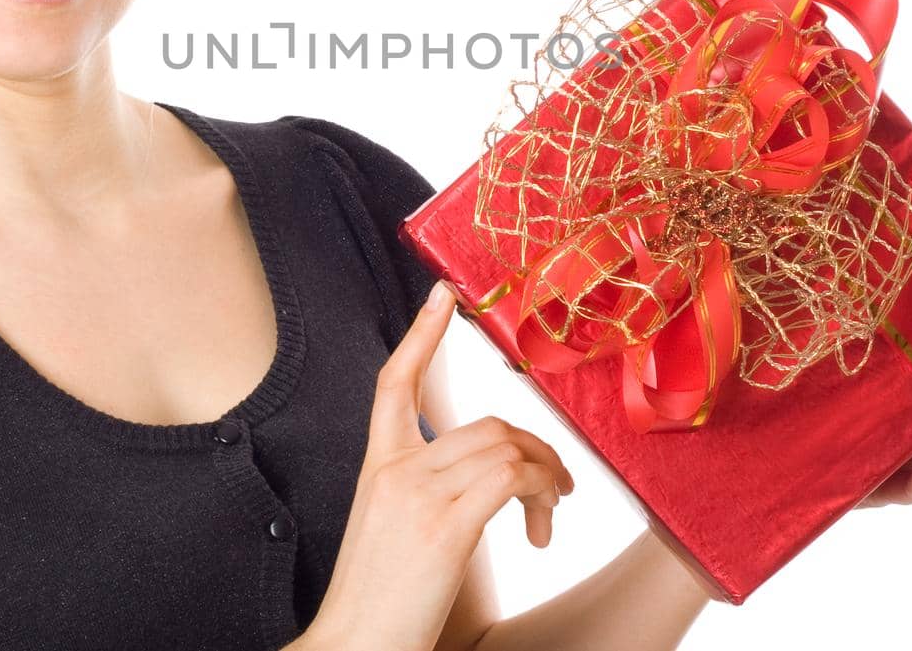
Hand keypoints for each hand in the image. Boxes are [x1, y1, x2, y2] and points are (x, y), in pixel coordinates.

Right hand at [306, 281, 573, 650]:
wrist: (352, 648)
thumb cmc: (376, 602)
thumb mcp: (391, 531)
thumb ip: (424, 494)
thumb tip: (480, 485)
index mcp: (378, 467)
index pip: (394, 382)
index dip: (420, 335)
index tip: (443, 297)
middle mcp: (397, 470)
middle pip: (486, 423)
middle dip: (537, 449)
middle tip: (559, 487)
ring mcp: (420, 495)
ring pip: (507, 448)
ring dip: (547, 477)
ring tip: (551, 515)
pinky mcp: (446, 527)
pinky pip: (512, 480)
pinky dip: (541, 496)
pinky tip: (541, 530)